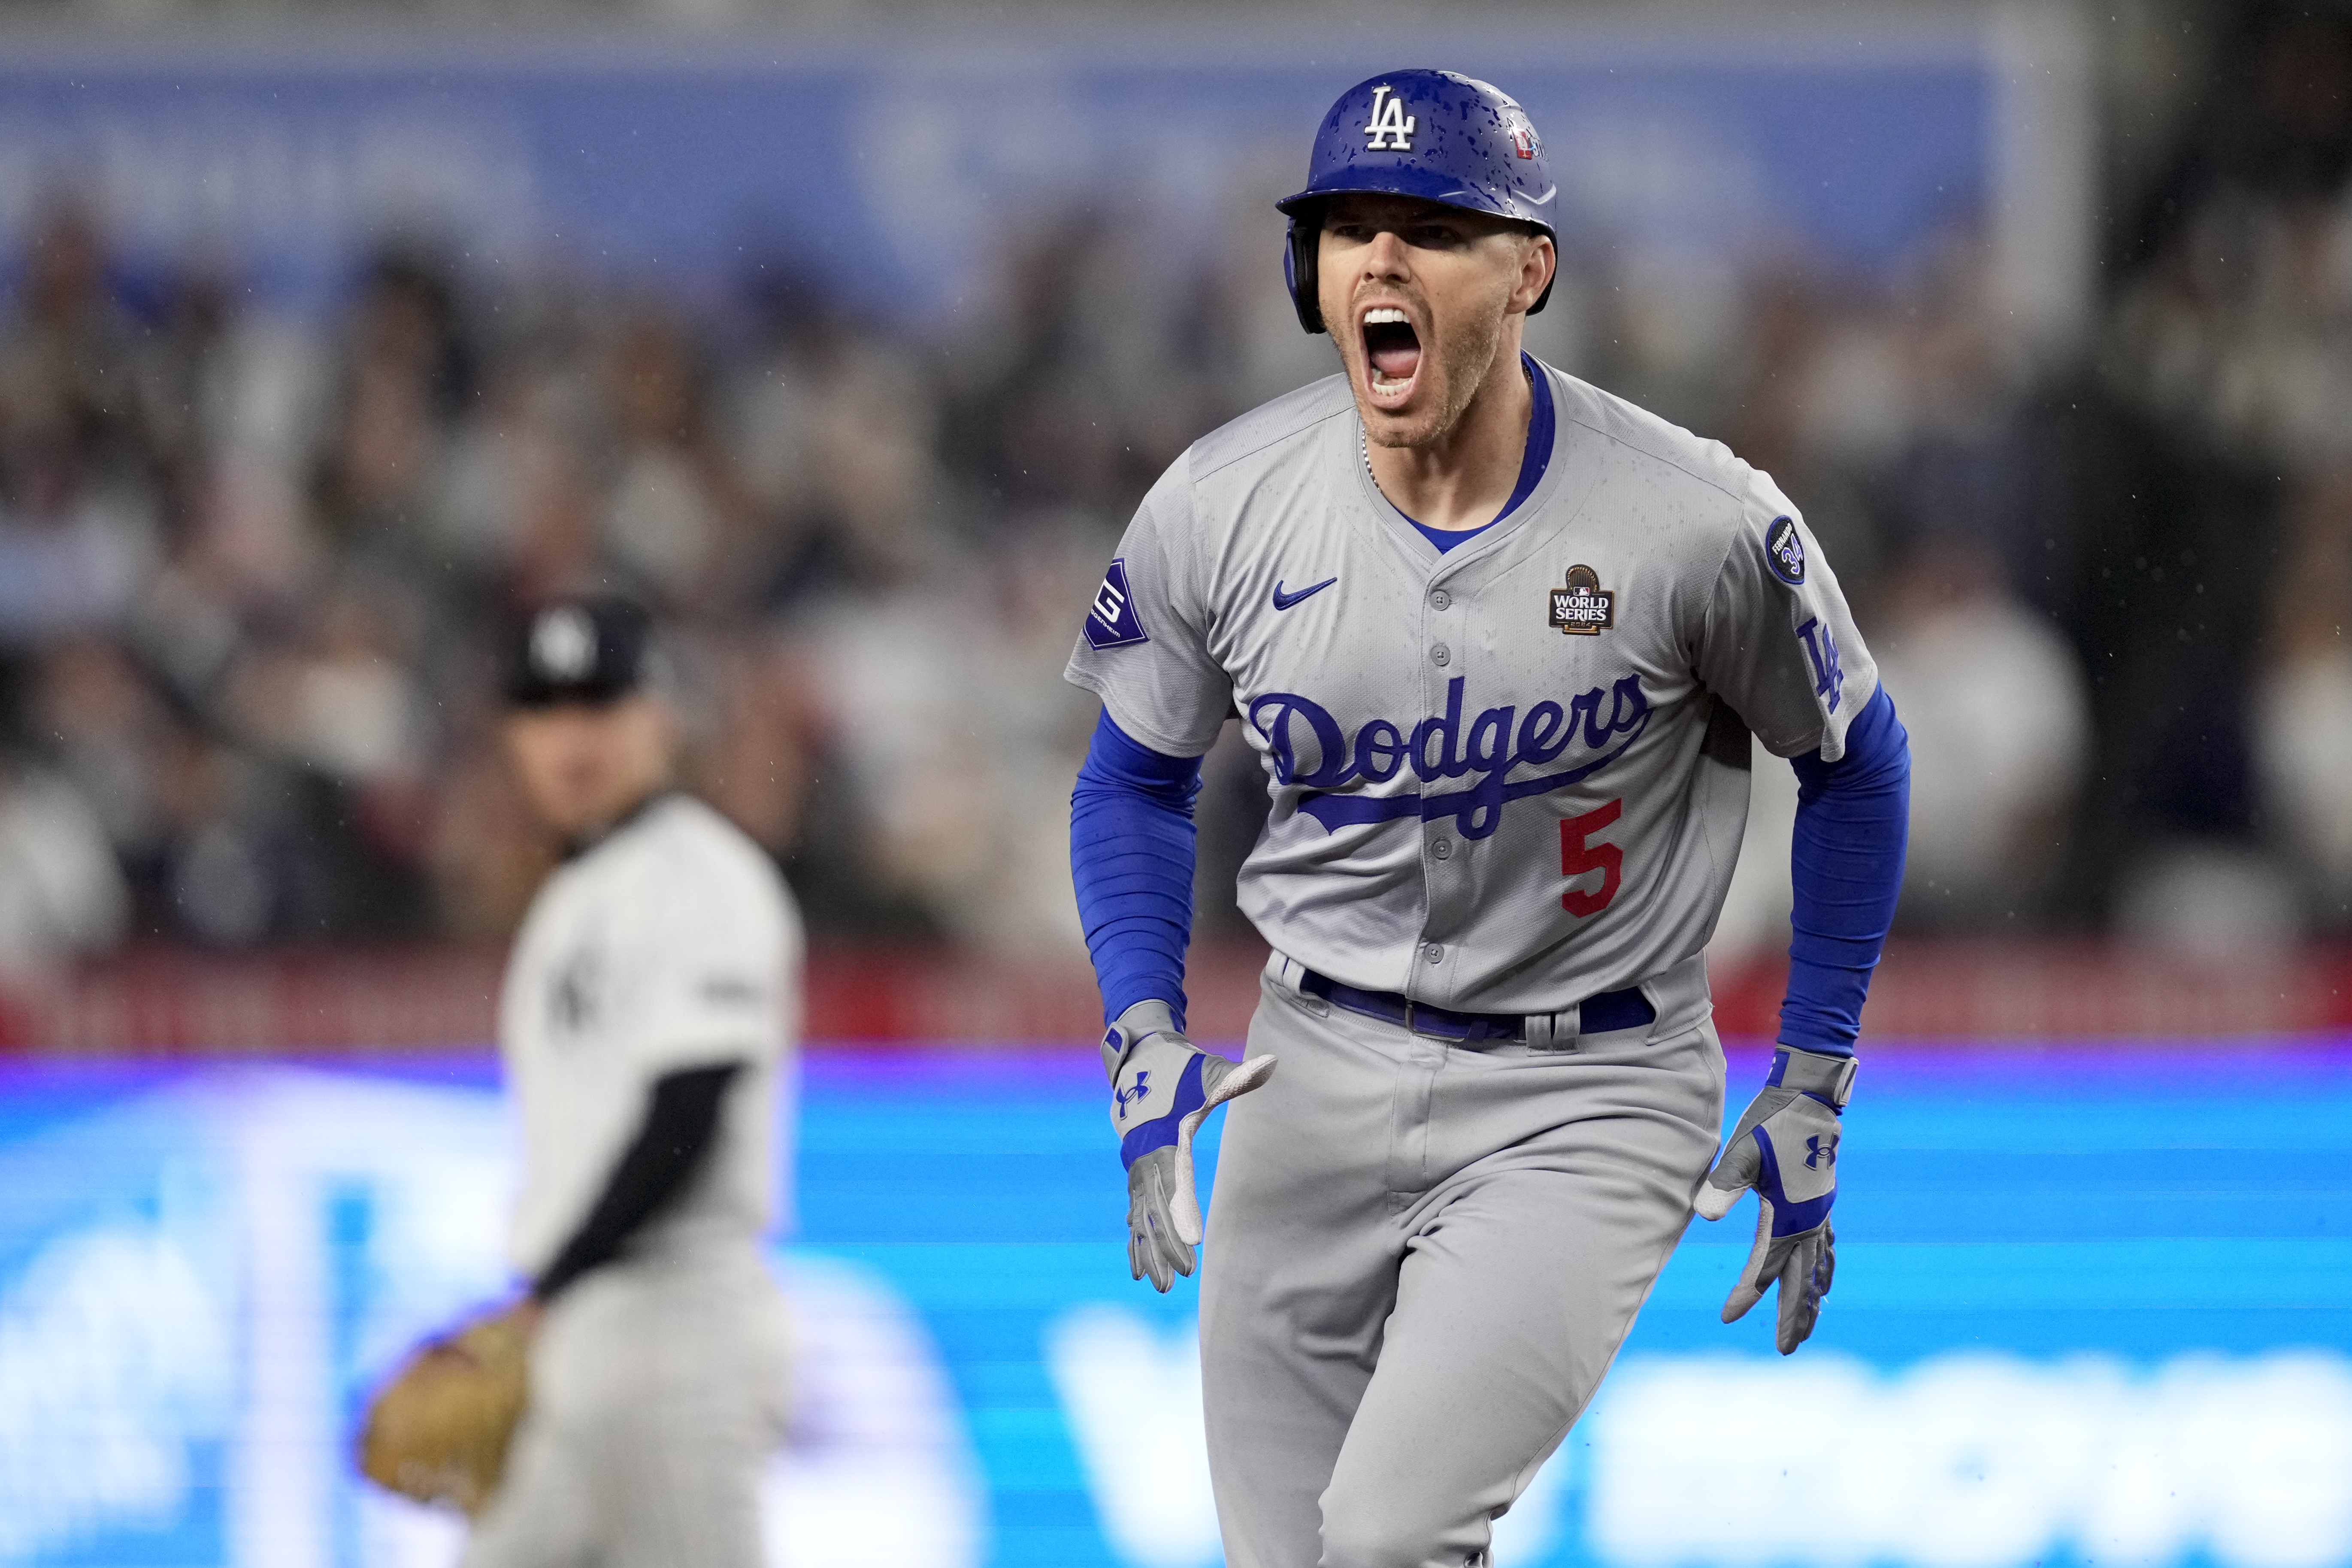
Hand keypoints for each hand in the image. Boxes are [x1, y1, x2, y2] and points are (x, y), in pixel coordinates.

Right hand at [1103, 1001, 1276, 1290]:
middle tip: (1180, 1279)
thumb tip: (1271, 1065)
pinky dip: (1136, 1240)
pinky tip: (1138, 1269)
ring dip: (1149, 1251)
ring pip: (1141, 1217)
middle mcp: (1147, 1157)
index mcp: (1166, 1138)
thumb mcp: (1207, 1071)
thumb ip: (1235, 1076)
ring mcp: (1138, 1167)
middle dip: (1166, 1245)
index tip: (1191, 1243)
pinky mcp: (1136, 1172)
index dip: (1180, 1213)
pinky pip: (1134, 1212)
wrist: (1142, 1058)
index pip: (1173, 1182)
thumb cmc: (1182, 1068)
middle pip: (1154, 1208)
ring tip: (1159, 1286)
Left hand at [1694, 1045, 1853, 1353]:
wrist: (1808, 1095)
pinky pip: (1827, 1247)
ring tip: (1806, 1328)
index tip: (1726, 1317)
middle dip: (1792, 1316)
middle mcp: (1811, 1220)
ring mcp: (1820, 1212)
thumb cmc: (1770, 1122)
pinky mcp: (1821, 1201)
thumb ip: (1724, 1185)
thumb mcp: (1742, 1152)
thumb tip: (1702, 1216)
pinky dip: (1824, 1270)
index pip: (1765, 1267)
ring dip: (1811, 1299)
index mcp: (1791, 1215)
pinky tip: (1824, 1281)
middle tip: (1785, 1350)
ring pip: (1818, 1268)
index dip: (1746, 1295)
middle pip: (1801, 1279)